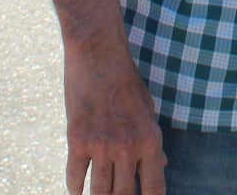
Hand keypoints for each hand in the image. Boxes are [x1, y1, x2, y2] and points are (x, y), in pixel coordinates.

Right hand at [62, 36, 165, 194]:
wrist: (99, 55)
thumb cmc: (127, 80)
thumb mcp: (148, 109)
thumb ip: (152, 141)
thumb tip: (161, 164)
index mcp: (150, 140)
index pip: (155, 188)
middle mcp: (127, 148)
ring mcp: (101, 145)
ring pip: (99, 192)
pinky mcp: (78, 139)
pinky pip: (75, 176)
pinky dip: (75, 188)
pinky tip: (76, 191)